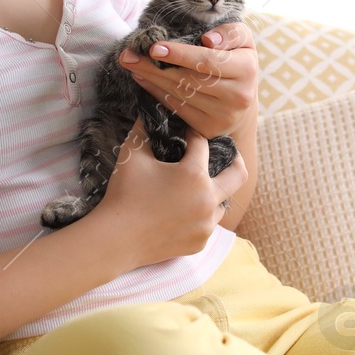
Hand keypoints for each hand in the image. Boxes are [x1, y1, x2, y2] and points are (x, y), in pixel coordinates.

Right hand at [96, 115, 246, 264]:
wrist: (116, 239)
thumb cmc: (123, 194)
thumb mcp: (132, 155)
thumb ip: (145, 129)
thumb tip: (148, 111)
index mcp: (194, 175)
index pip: (203, 144)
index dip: (194, 134)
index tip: (189, 131)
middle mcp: (207, 199)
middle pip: (238, 174)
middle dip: (234, 159)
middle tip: (227, 153)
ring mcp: (206, 224)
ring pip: (223, 203)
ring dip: (214, 192)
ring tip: (199, 187)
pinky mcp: (200, 243)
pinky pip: (208, 225)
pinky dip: (201, 216)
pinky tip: (185, 211)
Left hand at [118, 21, 258, 139]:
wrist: (243, 98)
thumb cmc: (237, 60)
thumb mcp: (242, 39)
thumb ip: (230, 33)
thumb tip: (208, 40)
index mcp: (247, 69)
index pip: (207, 61)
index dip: (179, 54)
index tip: (154, 48)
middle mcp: (238, 96)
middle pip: (188, 79)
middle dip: (155, 66)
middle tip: (129, 55)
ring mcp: (223, 116)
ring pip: (180, 94)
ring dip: (151, 79)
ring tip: (132, 65)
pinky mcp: (208, 128)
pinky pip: (177, 108)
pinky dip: (157, 93)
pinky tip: (143, 79)